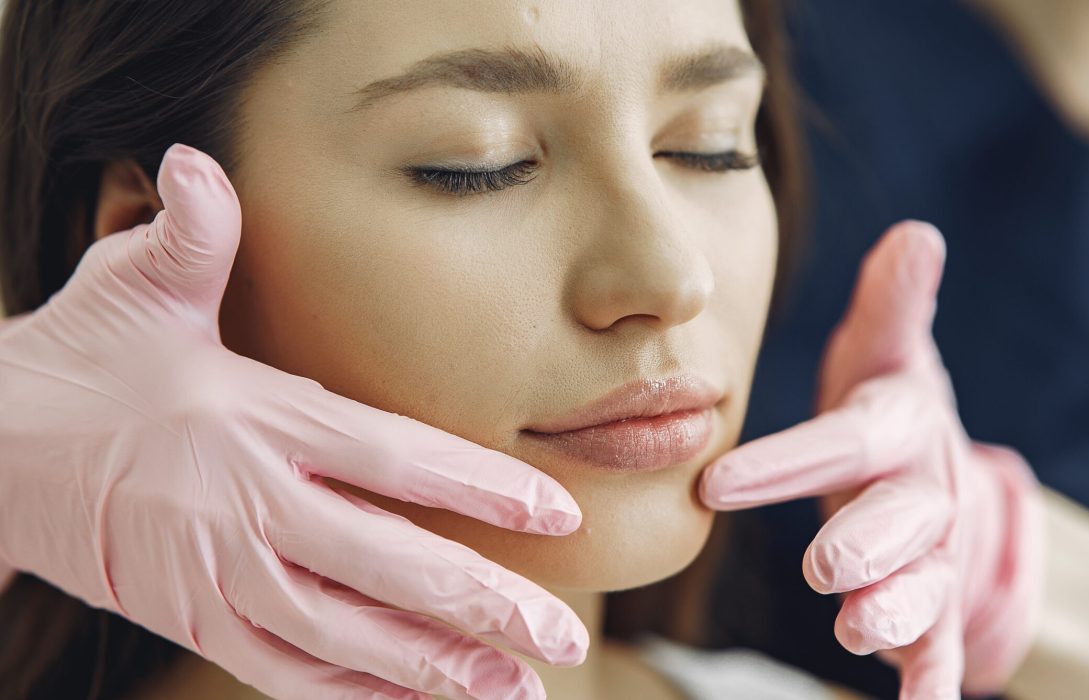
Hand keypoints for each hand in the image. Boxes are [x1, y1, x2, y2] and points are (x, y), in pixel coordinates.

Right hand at [0, 144, 586, 699]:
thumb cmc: (81, 363)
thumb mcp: (132, 291)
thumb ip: (190, 238)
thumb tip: (195, 160)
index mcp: (261, 420)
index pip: (394, 458)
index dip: (481, 487)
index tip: (557, 510)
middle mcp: (252, 506)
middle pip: (390, 564)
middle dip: (485, 604)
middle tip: (563, 635)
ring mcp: (224, 576)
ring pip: (349, 636)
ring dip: (437, 667)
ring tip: (515, 688)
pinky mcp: (197, 620)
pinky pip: (289, 673)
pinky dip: (358, 692)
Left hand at [700, 221, 1043, 698]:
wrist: (940, 473)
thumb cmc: (886, 411)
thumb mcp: (887, 355)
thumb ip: (893, 305)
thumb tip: (917, 232)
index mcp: (899, 427)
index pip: (846, 441)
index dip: (788, 462)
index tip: (720, 481)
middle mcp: (927, 491)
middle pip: (902, 517)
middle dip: (866, 541)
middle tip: (820, 564)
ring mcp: (936, 554)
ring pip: (924, 583)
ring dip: (896, 607)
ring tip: (854, 629)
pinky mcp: (937, 604)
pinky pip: (939, 643)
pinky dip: (932, 676)